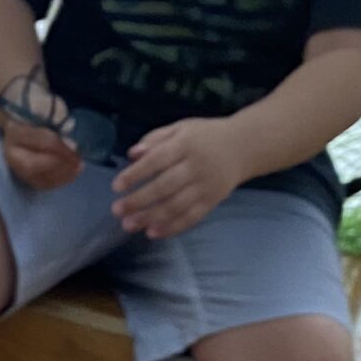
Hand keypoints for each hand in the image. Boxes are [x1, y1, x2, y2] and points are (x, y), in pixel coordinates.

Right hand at [0, 77, 82, 189]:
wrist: (22, 115)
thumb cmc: (38, 108)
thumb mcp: (49, 106)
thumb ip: (59, 122)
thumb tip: (70, 144)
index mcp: (14, 131)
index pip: (37, 142)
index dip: (58, 147)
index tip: (75, 147)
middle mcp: (11, 154)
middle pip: (33, 166)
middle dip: (58, 165)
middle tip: (77, 160)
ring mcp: (16, 168)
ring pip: (38, 178)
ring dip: (61, 175)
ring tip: (79, 167)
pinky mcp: (25, 176)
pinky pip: (42, 184)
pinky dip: (59, 181)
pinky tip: (72, 173)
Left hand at [112, 117, 242, 237]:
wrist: (243, 146)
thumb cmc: (204, 137)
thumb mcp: (181, 128)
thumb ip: (155, 139)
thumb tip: (132, 153)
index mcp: (185, 144)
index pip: (158, 159)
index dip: (136, 174)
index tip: (116, 186)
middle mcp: (195, 166)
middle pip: (165, 186)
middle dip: (139, 200)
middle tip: (117, 210)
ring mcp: (205, 186)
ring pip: (176, 205)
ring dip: (151, 217)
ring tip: (129, 225)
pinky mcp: (212, 201)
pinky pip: (191, 217)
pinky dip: (172, 227)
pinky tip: (153, 232)